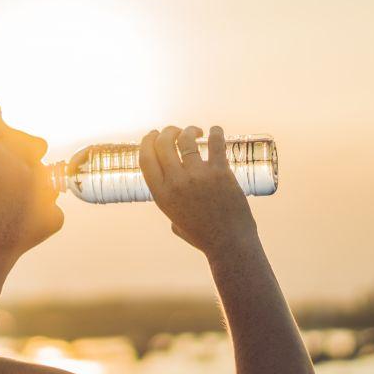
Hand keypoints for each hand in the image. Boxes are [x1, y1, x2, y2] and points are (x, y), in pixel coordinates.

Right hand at [139, 125, 258, 254]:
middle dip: (167, 131)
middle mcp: (176, 182)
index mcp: (161, 195)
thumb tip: (171, 191)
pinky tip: (215, 131)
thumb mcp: (175, 221)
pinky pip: (215, 142)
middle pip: (162, 143)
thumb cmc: (202, 235)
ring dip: (189, 130)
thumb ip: (170, 205)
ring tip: (197, 132)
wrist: (229, 243)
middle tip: (176, 131)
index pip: (145, 158)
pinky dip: (215, 132)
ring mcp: (198, 176)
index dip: (146, 141)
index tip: (153, 134)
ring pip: (186, 138)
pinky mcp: (219, 172)